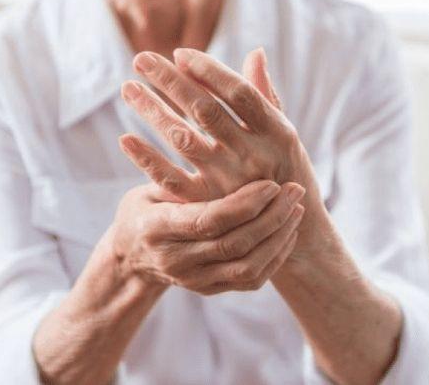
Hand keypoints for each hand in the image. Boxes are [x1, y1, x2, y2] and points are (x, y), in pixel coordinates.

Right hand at [107, 179, 304, 294]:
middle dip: (271, 217)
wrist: (131, 258)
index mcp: (157, 229)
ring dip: (278, 238)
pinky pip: (250, 280)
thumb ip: (179, 175)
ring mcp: (194, 280)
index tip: (272, 183)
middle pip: (234, 245)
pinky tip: (287, 232)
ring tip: (296, 209)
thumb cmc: (143, 210)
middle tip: (294, 190)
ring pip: (248, 267)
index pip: (209, 220)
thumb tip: (209, 139)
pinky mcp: (209, 290)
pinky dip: (274, 257)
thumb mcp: (148, 188)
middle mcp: (176, 261)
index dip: (244, 204)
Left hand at [119, 48, 328, 262]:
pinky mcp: (208, 205)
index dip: (209, 70)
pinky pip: (172, 181)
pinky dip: (147, 160)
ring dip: (152, 111)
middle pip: (206, 111)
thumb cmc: (287, 172)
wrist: (293, 231)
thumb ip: (266, 96)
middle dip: (171, 81)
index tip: (180, 53)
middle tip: (141, 59)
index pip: (239, 94)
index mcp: (277, 133)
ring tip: (128, 88)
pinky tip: (125, 139)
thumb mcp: (285, 135)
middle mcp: (253, 156)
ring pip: (183, 139)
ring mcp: (229, 183)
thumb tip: (255, 52)